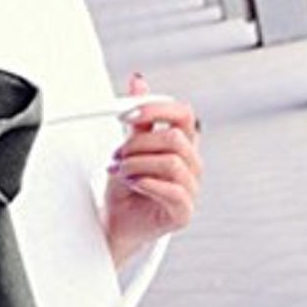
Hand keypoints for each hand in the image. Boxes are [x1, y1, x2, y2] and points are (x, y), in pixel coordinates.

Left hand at [102, 71, 202, 265]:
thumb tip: (139, 81)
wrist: (115, 225)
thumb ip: (138, 119)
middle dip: (139, 144)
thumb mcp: (128, 147)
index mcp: (182, 144)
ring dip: (138, 164)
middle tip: (117, 154)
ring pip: (171, 163)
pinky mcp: (184, 212)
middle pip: (175, 138)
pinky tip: (132, 184)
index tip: (126, 114)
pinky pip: (172, 190)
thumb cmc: (125, 188)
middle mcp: (191, 164)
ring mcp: (190, 188)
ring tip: (120, 172)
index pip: (182, 114)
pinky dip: (146, 183)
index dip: (156, 109)